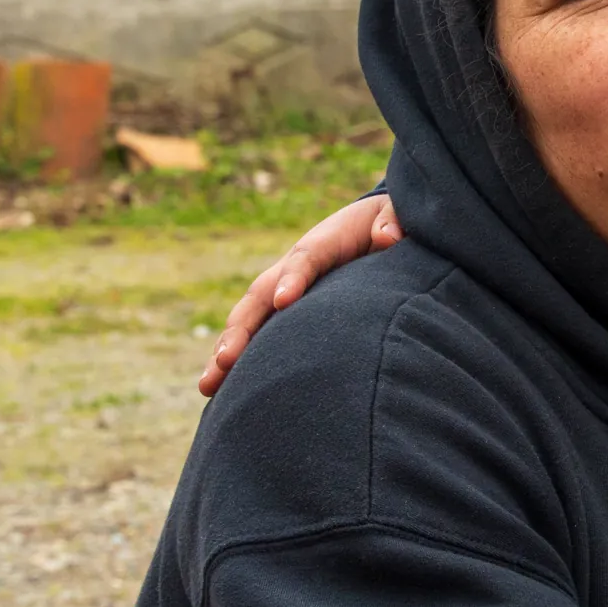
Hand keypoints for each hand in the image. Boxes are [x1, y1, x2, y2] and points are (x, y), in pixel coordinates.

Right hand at [197, 195, 401, 396]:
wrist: (374, 226)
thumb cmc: (388, 224)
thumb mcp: (398, 213)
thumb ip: (394, 220)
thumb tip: (386, 237)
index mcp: (325, 241)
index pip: (306, 258)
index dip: (293, 277)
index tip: (284, 301)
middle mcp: (293, 267)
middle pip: (261, 295)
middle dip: (242, 328)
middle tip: (226, 360)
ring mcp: (283, 289)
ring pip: (249, 319)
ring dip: (227, 350)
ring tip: (209, 385)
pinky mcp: (285, 311)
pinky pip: (257, 335)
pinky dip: (238, 361)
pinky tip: (220, 392)